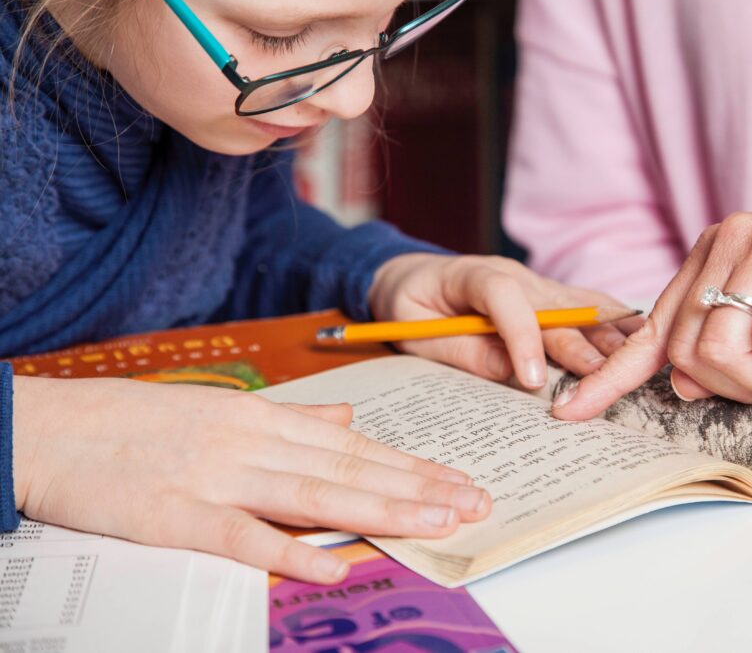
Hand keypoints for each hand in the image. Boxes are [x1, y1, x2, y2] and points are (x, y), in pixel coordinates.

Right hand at [12, 376, 491, 583]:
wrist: (55, 428)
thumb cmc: (139, 423)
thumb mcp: (223, 408)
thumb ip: (290, 418)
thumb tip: (345, 419)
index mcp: (264, 421)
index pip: (354, 448)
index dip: (411, 467)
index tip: (458, 482)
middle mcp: (252, 443)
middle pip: (349, 470)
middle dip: (417, 489)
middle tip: (473, 505)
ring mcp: (216, 477)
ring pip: (313, 495)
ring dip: (380, 510)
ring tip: (435, 523)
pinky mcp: (175, 515)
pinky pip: (239, 536)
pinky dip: (286, 552)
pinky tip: (331, 568)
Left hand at [368, 254, 643, 387]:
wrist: (410, 275)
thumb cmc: (409, 304)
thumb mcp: (417, 332)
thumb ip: (464, 350)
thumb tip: (513, 374)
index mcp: (473, 275)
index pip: (504, 297)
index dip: (522, 337)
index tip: (534, 379)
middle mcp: (514, 274)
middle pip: (554, 308)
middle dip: (579, 346)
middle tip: (601, 381)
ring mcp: (536, 282)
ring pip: (580, 306)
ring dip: (607, 336)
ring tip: (635, 363)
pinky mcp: (549, 294)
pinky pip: (586, 305)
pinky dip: (612, 323)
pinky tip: (639, 339)